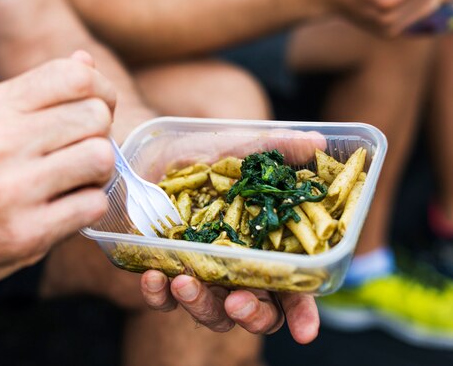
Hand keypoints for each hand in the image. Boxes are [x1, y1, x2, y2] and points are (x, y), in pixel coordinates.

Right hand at [0, 52, 116, 298]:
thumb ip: (33, 92)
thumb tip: (84, 61)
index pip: (74, 76)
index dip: (102, 90)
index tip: (101, 108)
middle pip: (95, 117)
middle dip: (100, 133)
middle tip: (84, 150)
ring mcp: (12, 190)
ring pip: (101, 158)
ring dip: (99, 171)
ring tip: (78, 179)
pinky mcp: (25, 234)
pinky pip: (93, 205)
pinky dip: (88, 206)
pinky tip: (67, 208)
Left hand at [136, 129, 323, 341]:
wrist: (155, 153)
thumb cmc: (206, 156)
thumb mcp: (239, 149)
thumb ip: (277, 148)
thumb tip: (317, 140)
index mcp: (266, 247)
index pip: (293, 289)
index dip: (302, 313)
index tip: (306, 331)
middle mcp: (238, 268)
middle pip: (256, 311)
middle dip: (252, 315)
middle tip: (239, 303)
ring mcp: (203, 274)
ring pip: (211, 311)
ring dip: (200, 304)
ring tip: (185, 281)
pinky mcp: (167, 272)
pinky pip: (164, 299)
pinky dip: (159, 295)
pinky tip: (154, 276)